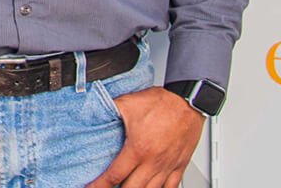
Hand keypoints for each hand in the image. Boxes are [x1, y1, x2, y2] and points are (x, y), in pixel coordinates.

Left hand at [87, 87, 204, 187]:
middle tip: (109, 187)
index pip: (114, 176)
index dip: (99, 186)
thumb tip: (91, 113)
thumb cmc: (163, 103)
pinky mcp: (180, 166)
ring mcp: (167, 166)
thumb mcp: (128, 103)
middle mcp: (153, 161)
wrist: (189, 101)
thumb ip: (108, 110)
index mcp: (138, 149)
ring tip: (128, 187)